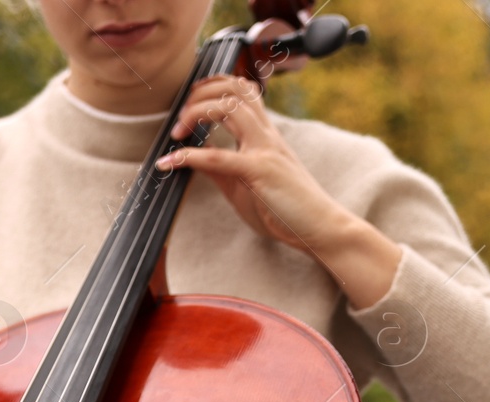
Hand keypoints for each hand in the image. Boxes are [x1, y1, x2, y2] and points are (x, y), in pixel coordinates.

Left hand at [155, 74, 399, 308]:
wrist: (320, 227)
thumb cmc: (285, 208)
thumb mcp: (243, 183)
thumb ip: (219, 167)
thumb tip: (191, 155)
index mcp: (265, 134)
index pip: (242, 91)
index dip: (213, 86)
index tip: (189, 100)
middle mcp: (266, 134)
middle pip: (234, 89)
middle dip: (200, 93)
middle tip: (178, 120)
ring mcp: (265, 149)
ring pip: (230, 108)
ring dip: (196, 113)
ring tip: (176, 133)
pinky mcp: (260, 170)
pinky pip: (219, 156)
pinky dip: (189, 156)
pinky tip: (170, 162)